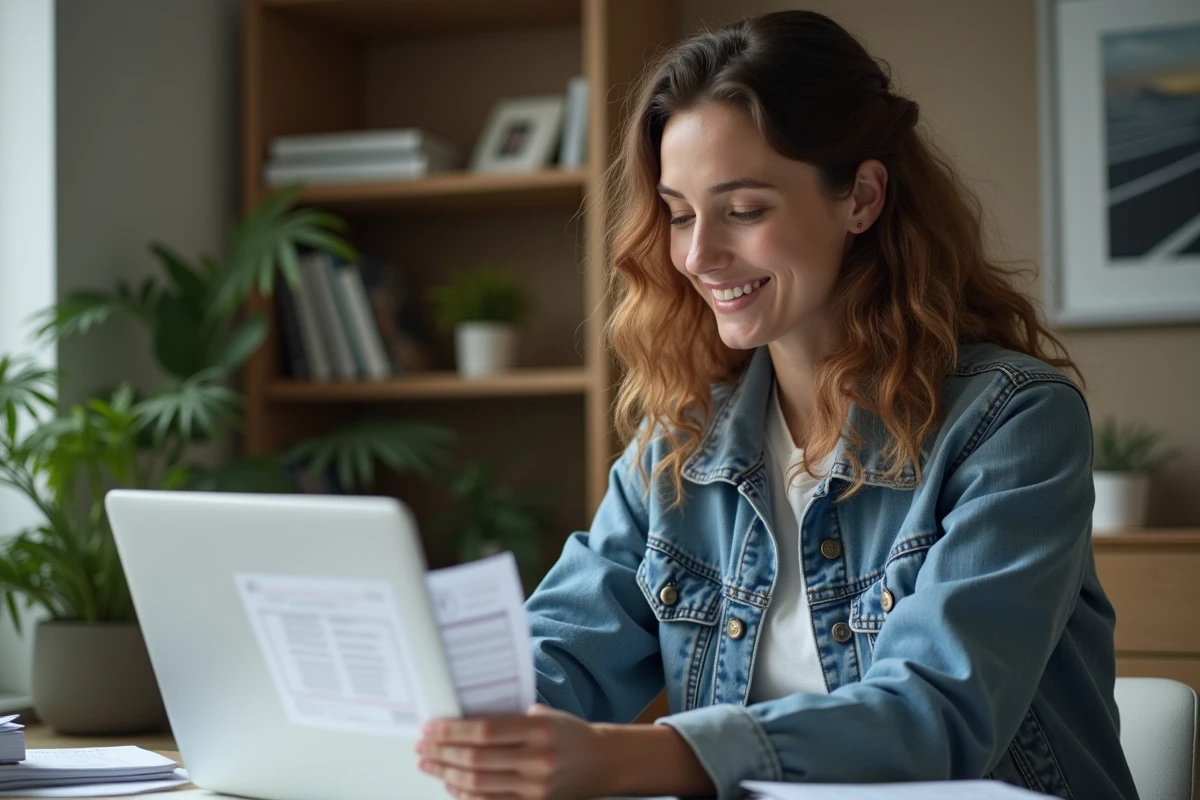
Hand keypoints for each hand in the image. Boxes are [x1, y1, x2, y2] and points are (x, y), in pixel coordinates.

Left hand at [415, 704, 609, 799]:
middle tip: (422, 747)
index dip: (451, 730)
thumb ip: (508, 717)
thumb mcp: (543, 714)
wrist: (602, 762)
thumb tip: (460, 718)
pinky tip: (450, 784)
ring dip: (446, 773)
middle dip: (441, 752)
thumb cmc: (568, 733)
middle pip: (475, 759)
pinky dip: (464, 794)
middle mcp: (537, 760)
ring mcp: (535, 788)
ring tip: (428, 764)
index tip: (430, 728)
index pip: (484, 730)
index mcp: (539, 729)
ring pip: (477, 784)